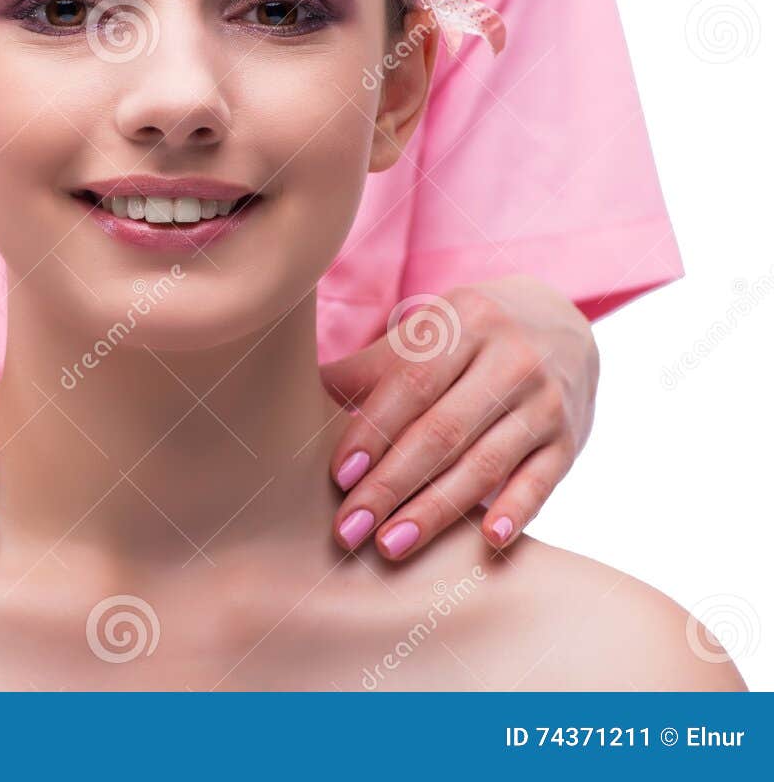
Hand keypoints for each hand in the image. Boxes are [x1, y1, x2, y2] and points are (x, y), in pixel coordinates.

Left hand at [320, 273, 597, 560]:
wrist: (559, 321)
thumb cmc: (465, 335)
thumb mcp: (425, 331)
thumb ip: (369, 367)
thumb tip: (297, 392)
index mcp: (465, 322)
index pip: (411, 383)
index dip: (373, 431)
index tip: (339, 476)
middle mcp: (511, 359)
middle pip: (444, 430)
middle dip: (392, 485)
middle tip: (350, 528)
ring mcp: (545, 401)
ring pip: (486, 462)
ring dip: (437, 510)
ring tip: (391, 545)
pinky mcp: (570, 439)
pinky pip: (542, 480)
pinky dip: (517, 510)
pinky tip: (488, 539)